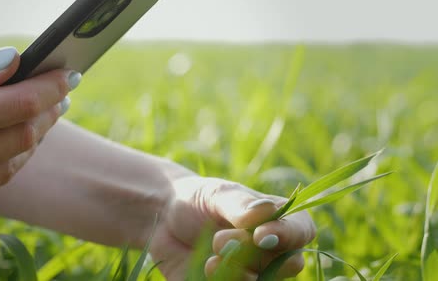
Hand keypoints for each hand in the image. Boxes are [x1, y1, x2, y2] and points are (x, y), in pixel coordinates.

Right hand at [0, 47, 76, 230]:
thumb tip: (14, 61)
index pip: (19, 103)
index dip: (51, 87)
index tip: (69, 74)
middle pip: (25, 136)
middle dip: (48, 111)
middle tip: (59, 95)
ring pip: (13, 163)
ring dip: (31, 136)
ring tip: (39, 115)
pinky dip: (2, 161)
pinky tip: (2, 144)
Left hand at [149, 175, 315, 279]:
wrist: (163, 218)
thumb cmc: (197, 199)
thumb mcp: (216, 194)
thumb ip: (240, 204)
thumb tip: (266, 211)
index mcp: (276, 220)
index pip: (302, 230)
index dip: (288, 235)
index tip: (260, 234)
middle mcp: (272, 250)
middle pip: (289, 263)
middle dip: (256, 253)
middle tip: (220, 240)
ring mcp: (254, 272)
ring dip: (238, 271)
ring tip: (210, 255)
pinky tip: (206, 267)